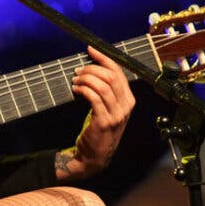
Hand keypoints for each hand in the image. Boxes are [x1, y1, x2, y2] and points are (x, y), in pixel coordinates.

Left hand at [57, 46, 134, 180]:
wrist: (95, 156)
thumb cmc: (100, 128)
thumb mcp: (110, 108)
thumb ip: (108, 91)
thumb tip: (94, 67)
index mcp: (128, 99)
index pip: (118, 72)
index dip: (104, 58)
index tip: (90, 49)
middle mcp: (126, 106)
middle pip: (110, 77)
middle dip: (92, 69)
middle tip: (78, 70)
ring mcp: (116, 115)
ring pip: (102, 86)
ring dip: (86, 79)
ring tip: (75, 80)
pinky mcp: (104, 121)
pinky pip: (94, 98)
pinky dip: (84, 89)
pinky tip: (76, 89)